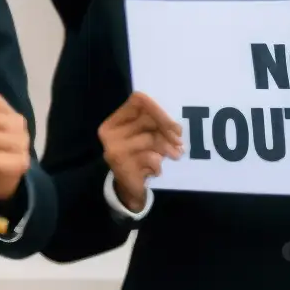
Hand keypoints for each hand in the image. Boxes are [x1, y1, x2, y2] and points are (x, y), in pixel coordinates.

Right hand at [99, 91, 182, 212]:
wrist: (128, 188)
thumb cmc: (139, 156)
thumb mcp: (143, 137)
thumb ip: (153, 126)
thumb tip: (176, 127)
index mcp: (114, 122)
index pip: (138, 101)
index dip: (159, 109)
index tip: (174, 125)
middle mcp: (109, 133)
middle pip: (146, 119)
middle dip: (168, 130)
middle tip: (179, 142)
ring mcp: (114, 150)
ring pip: (151, 139)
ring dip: (167, 149)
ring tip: (175, 155)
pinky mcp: (123, 166)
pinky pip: (150, 158)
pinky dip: (158, 165)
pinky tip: (156, 170)